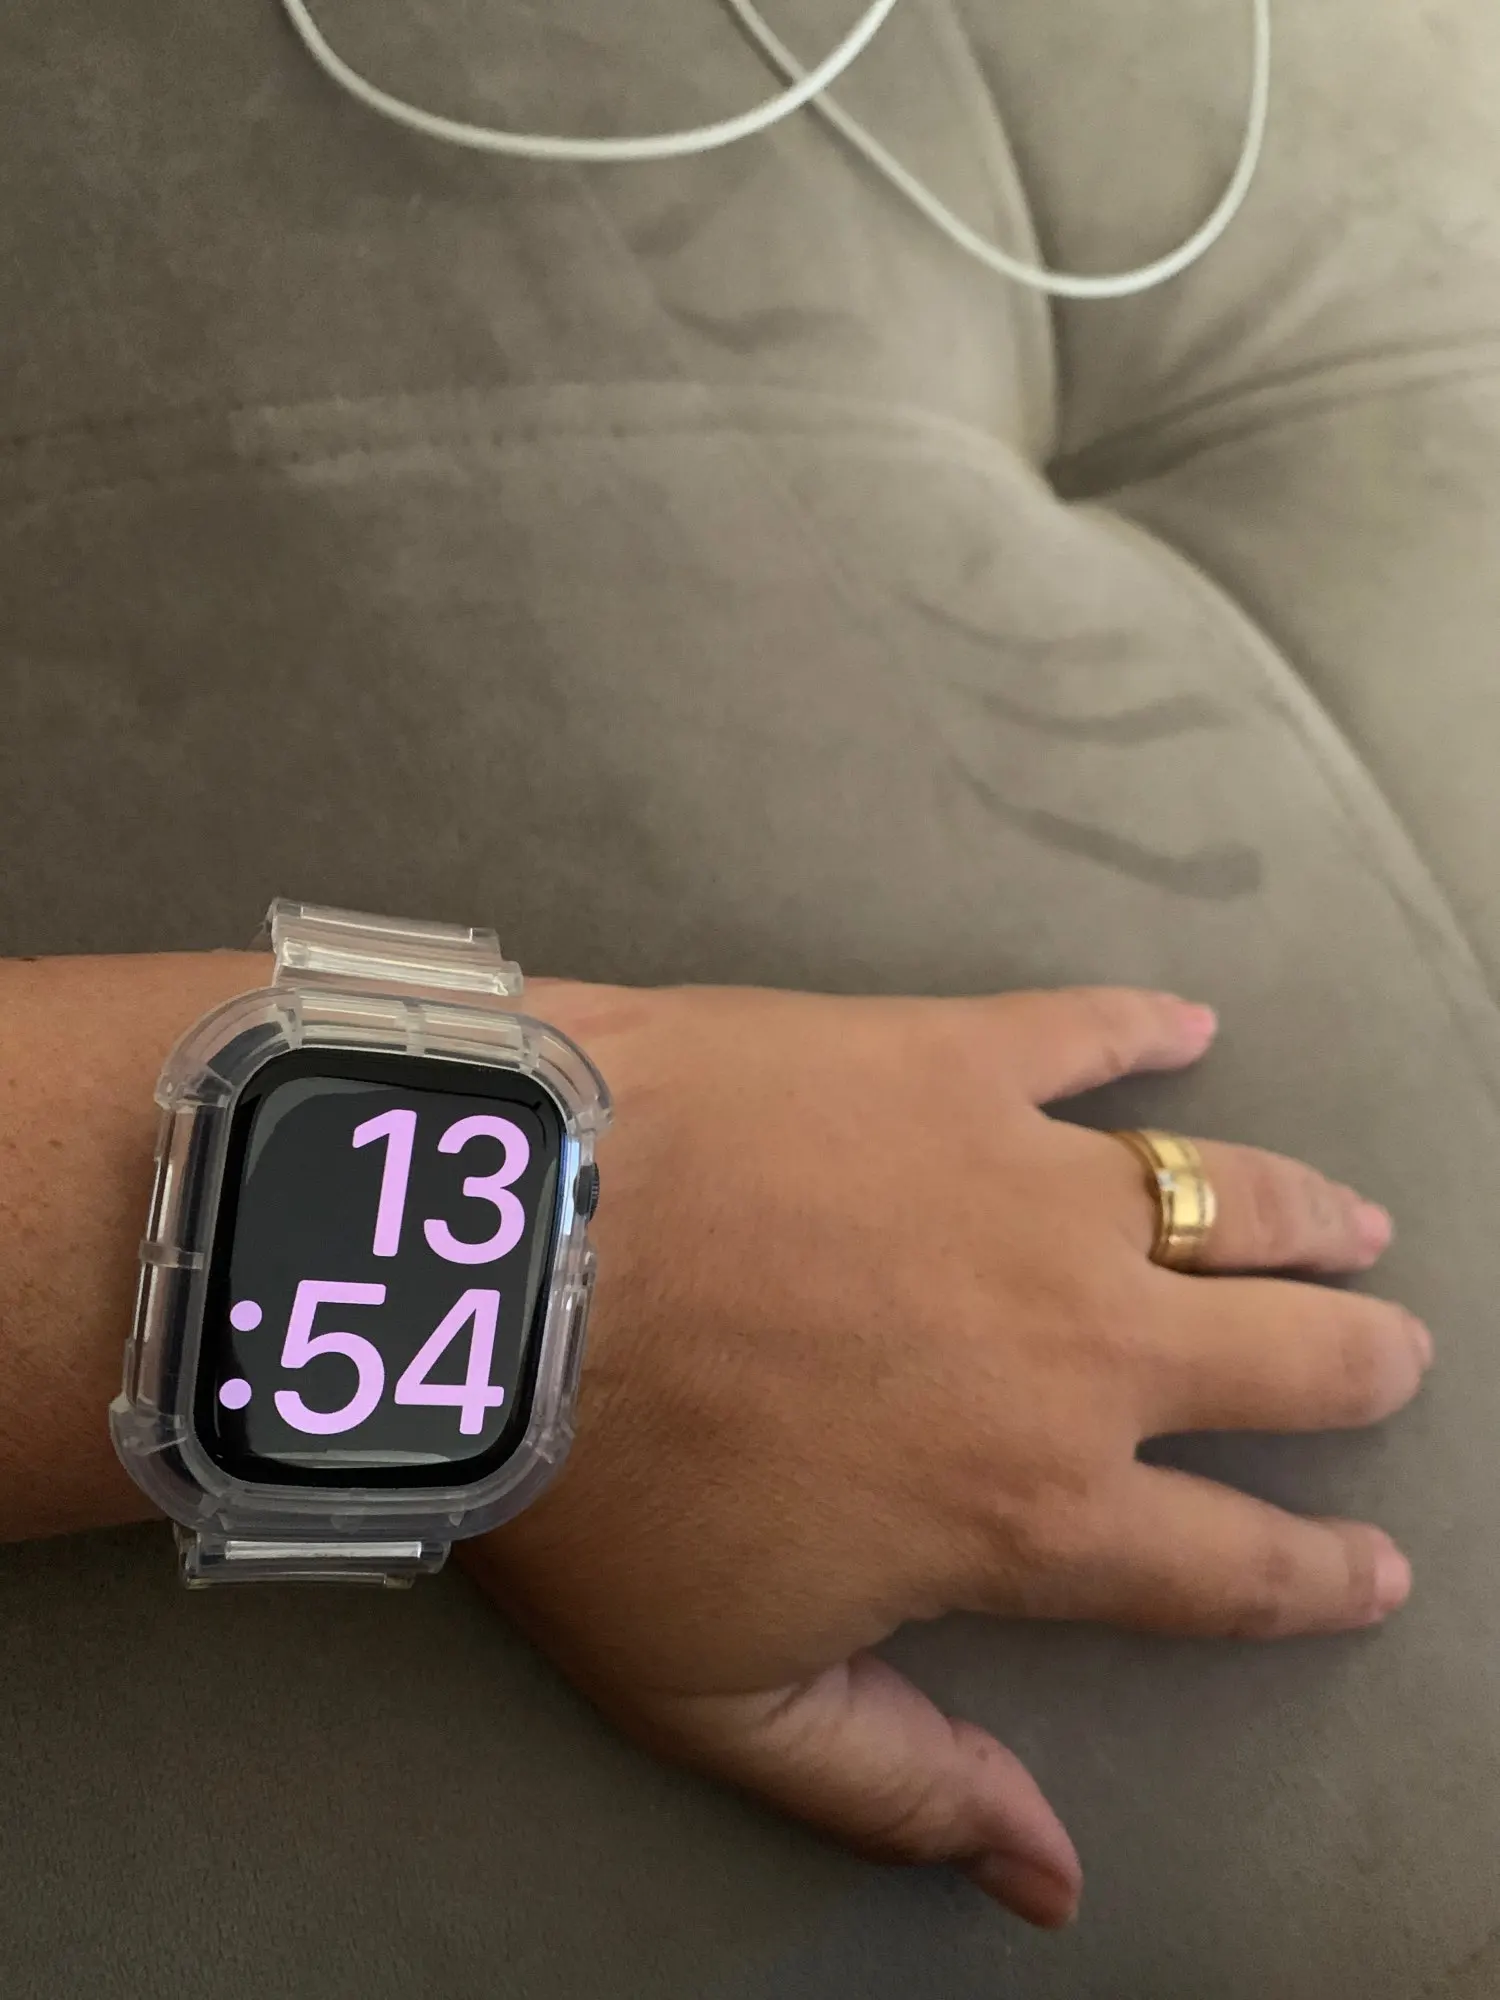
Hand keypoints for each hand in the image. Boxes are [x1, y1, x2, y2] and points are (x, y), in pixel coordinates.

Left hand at [461, 983, 1428, 1927]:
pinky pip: (1087, 1032)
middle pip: (1284, 1360)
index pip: (1232, 1568)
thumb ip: (902, 1785)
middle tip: (1388, 1358)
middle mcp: (1079, 1341)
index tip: (1373, 1569)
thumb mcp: (724, 1697)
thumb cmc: (598, 1484)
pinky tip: (1188, 1025)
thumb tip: (1051, 1879)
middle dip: (1358, 1369)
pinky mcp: (952, 1054)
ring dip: (1308, 1218)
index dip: (1321, 1577)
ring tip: (1352, 1224)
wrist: (501, 1255)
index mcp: (1033, 1508)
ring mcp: (1026, 1179)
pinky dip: (1147, 1028)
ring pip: (1232, 1197)